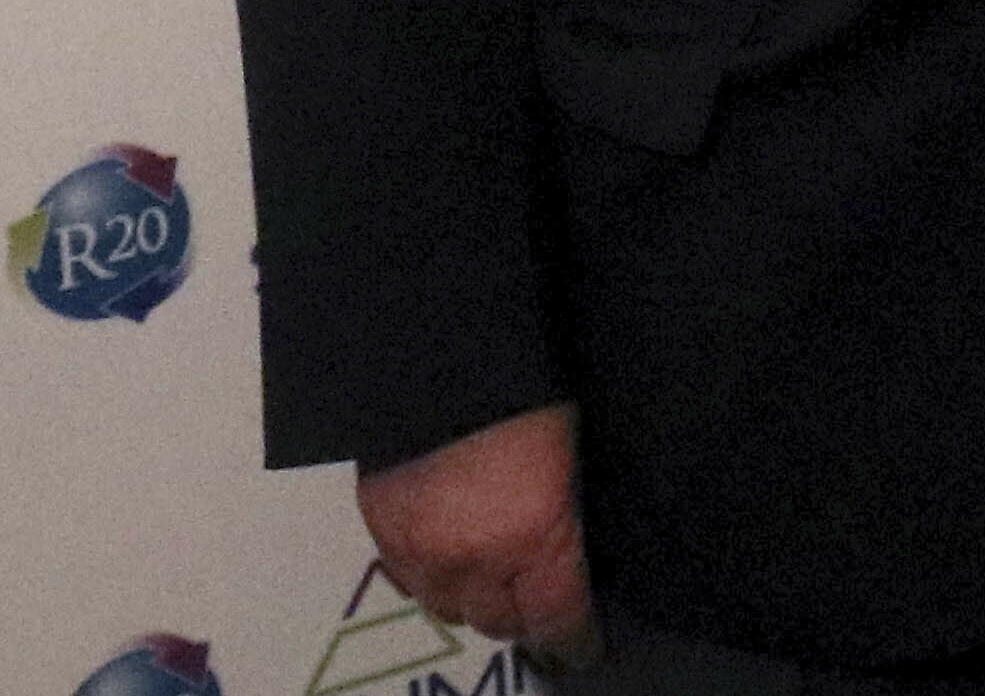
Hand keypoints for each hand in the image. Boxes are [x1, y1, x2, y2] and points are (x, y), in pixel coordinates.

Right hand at [357, 403, 596, 658]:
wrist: (439, 355)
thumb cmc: (532, 392)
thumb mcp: (572, 454)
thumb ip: (567, 511)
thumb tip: (573, 544)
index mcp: (534, 539)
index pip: (557, 617)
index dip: (574, 638)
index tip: (586, 647)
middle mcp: (472, 561)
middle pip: (498, 621)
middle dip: (522, 616)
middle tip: (539, 600)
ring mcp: (419, 550)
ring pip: (448, 607)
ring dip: (474, 599)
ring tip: (495, 578)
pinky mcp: (380, 530)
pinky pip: (409, 581)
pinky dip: (433, 578)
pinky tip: (451, 556)